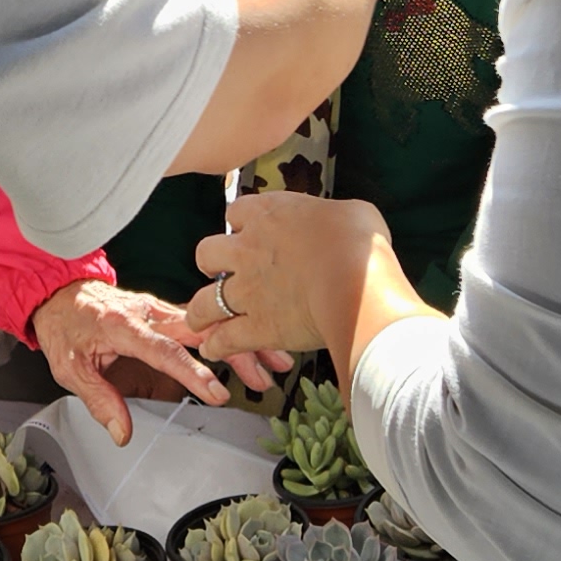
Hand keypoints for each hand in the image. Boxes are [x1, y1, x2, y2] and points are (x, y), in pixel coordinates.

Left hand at [31, 280, 278, 440]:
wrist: (59, 290)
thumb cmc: (65, 325)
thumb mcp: (69, 367)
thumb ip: (99, 400)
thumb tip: (122, 434)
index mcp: (123, 325)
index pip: (164, 350)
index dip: (193, 372)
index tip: (217, 394)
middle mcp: (148, 313)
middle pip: (201, 330)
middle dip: (237, 351)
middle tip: (265, 377)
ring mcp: (160, 310)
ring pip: (209, 322)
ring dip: (242, 341)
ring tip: (274, 364)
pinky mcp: (167, 312)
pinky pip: (204, 321)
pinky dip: (231, 332)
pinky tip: (253, 348)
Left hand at [186, 192, 395, 364]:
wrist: (357, 285)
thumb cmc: (360, 245)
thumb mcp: (352, 213)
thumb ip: (333, 218)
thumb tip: (343, 223)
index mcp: (269, 214)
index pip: (237, 211)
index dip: (241, 223)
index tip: (248, 232)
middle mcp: (248, 249)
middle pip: (206, 253)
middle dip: (210, 264)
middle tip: (219, 272)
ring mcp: (248, 290)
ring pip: (203, 301)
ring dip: (200, 312)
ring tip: (201, 319)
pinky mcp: (257, 327)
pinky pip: (224, 339)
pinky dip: (217, 346)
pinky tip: (215, 350)